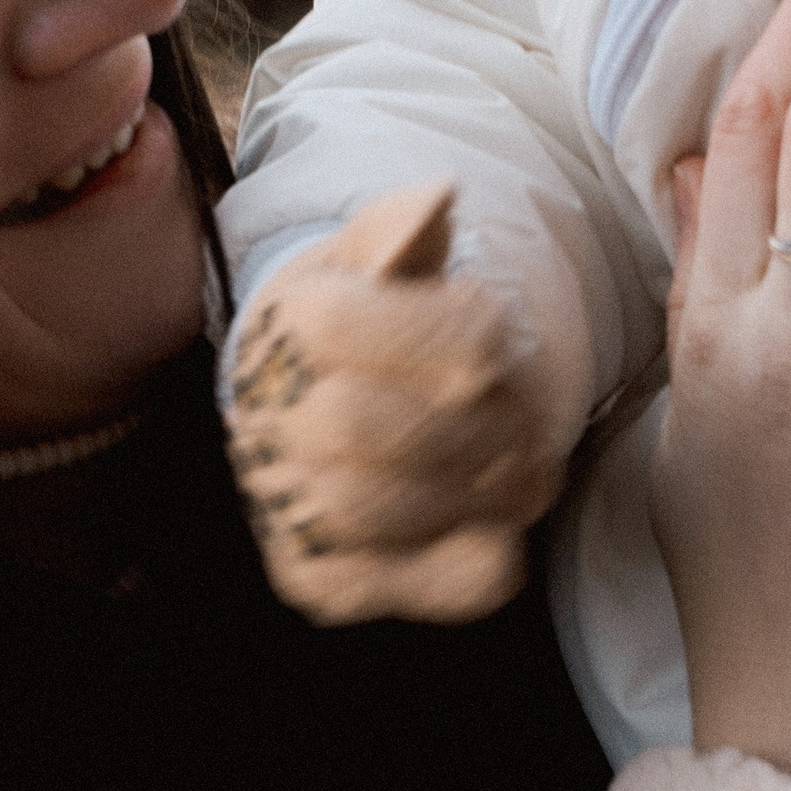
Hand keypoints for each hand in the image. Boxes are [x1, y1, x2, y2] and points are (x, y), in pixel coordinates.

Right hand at [226, 185, 562, 625]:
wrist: (300, 400)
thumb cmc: (359, 315)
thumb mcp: (378, 255)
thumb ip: (407, 228)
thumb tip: (434, 201)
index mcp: (293, 324)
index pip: (399, 335)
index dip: (471, 341)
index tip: (492, 346)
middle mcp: (268, 422)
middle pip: (384, 429)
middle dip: (482, 431)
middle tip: (522, 428)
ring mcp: (285, 509)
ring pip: (380, 510)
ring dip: (477, 495)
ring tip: (515, 475)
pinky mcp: (317, 583)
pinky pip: (401, 589)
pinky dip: (472, 565)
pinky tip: (491, 529)